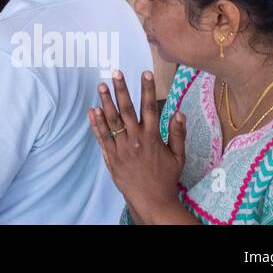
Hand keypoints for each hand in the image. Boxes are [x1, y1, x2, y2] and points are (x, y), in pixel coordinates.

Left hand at [88, 70, 185, 222]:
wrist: (152, 200)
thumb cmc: (166, 178)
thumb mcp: (178, 157)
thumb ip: (178, 134)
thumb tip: (179, 113)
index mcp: (153, 137)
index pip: (150, 107)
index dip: (147, 89)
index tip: (145, 73)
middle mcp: (136, 139)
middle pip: (127, 109)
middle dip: (121, 89)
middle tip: (115, 73)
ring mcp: (122, 147)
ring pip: (112, 120)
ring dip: (106, 102)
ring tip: (101, 85)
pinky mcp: (111, 156)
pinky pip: (102, 137)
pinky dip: (97, 123)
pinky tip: (92, 110)